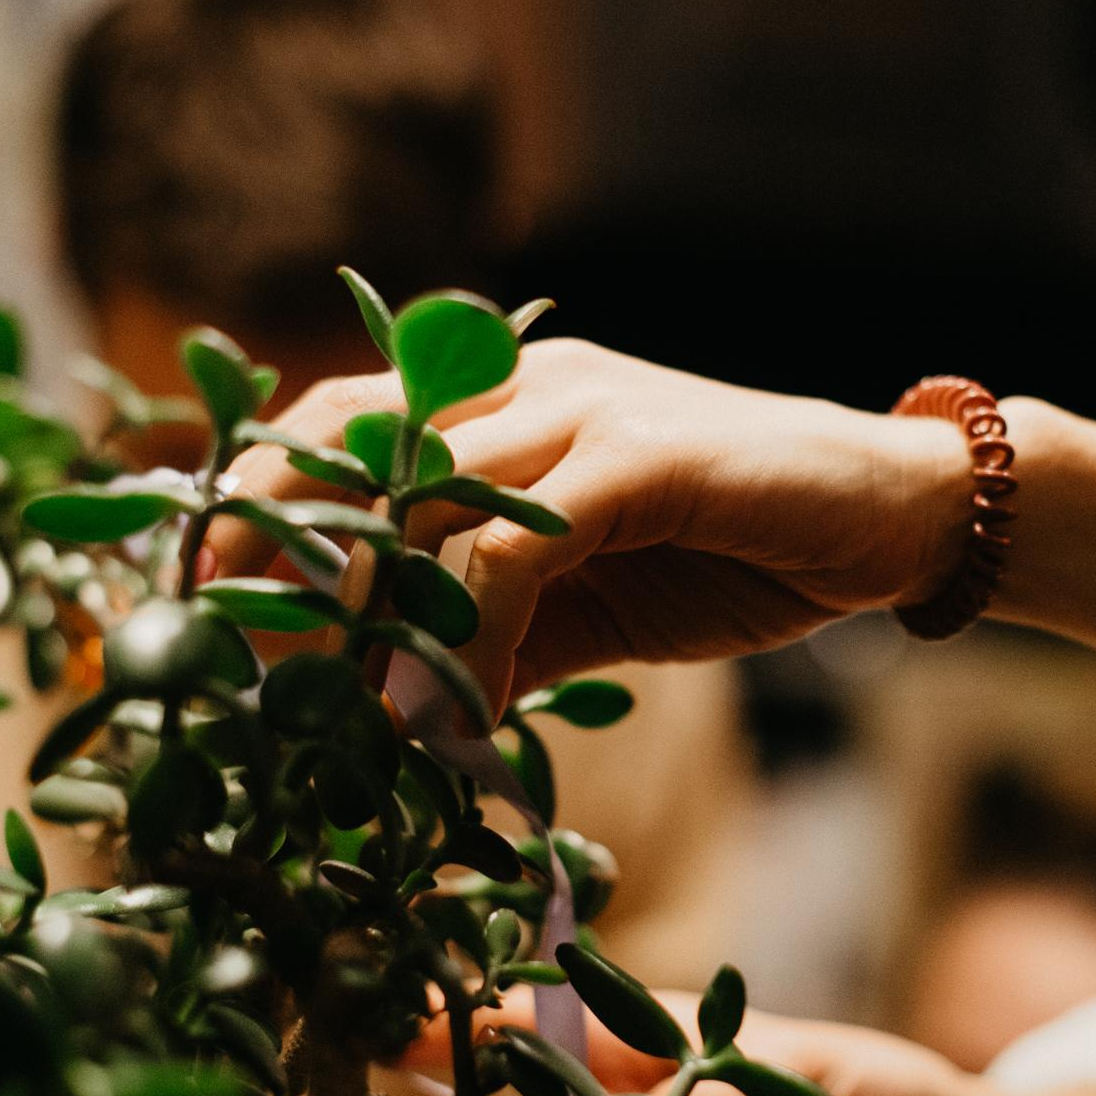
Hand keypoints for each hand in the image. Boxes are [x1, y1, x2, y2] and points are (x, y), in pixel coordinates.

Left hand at [208, 340, 968, 709]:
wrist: (890, 516)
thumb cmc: (734, 548)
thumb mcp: (586, 600)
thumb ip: (495, 633)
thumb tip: (400, 713)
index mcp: (501, 398)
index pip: (340, 426)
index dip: (259, 502)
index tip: (204, 599)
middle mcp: (525, 382)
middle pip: (347, 441)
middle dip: (268, 544)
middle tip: (222, 652)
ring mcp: (581, 407)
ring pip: (419, 493)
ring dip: (361, 613)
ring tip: (327, 712)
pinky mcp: (641, 454)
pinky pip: (518, 547)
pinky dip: (475, 636)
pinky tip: (465, 712)